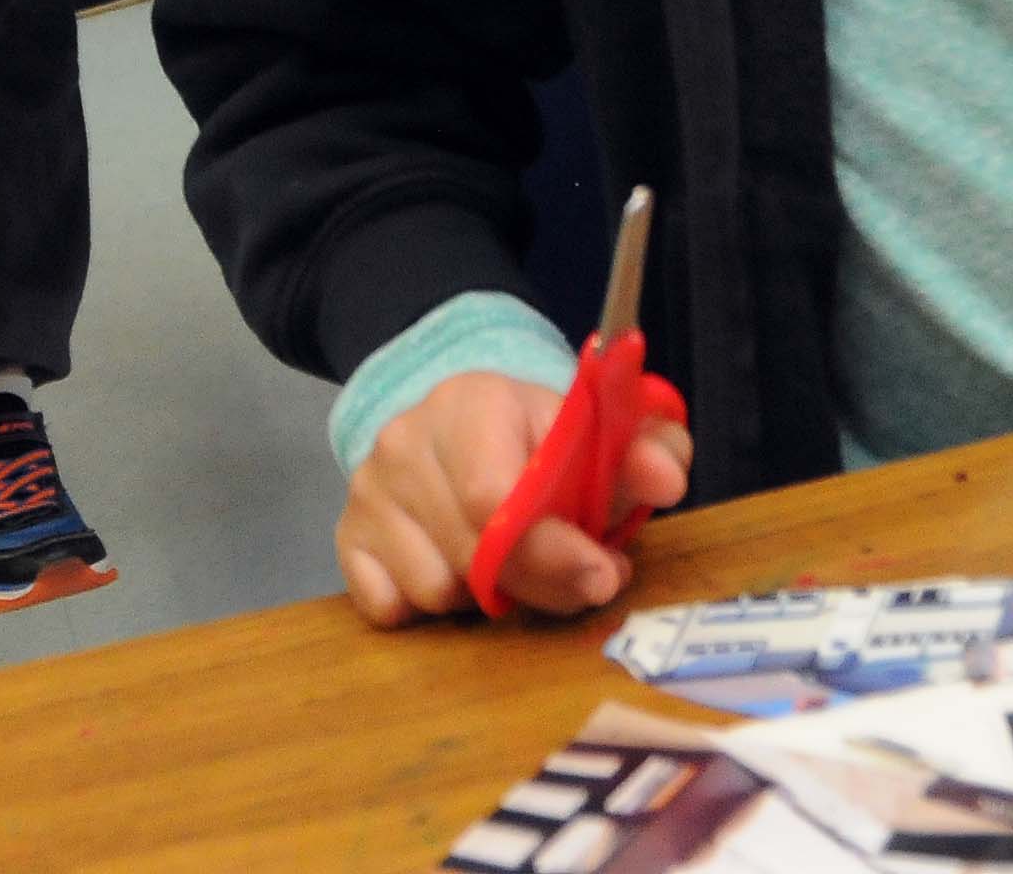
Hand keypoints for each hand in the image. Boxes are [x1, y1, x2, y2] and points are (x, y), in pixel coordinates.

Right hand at [337, 370, 691, 629]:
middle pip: (472, 556)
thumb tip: (666, 478)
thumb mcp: (597, 433)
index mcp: (471, 402)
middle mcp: (405, 441)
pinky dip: (428, 607)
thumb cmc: (538, 438)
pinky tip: (456, 568)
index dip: (553, 552)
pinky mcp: (345, 537)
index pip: (495, 499)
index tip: (601, 574)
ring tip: (507, 560)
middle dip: (539, 583)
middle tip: (577, 580)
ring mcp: (367, 491)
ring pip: (436, 592)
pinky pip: (391, 609)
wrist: (455, 423)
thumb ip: (645, 449)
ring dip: (484, 595)